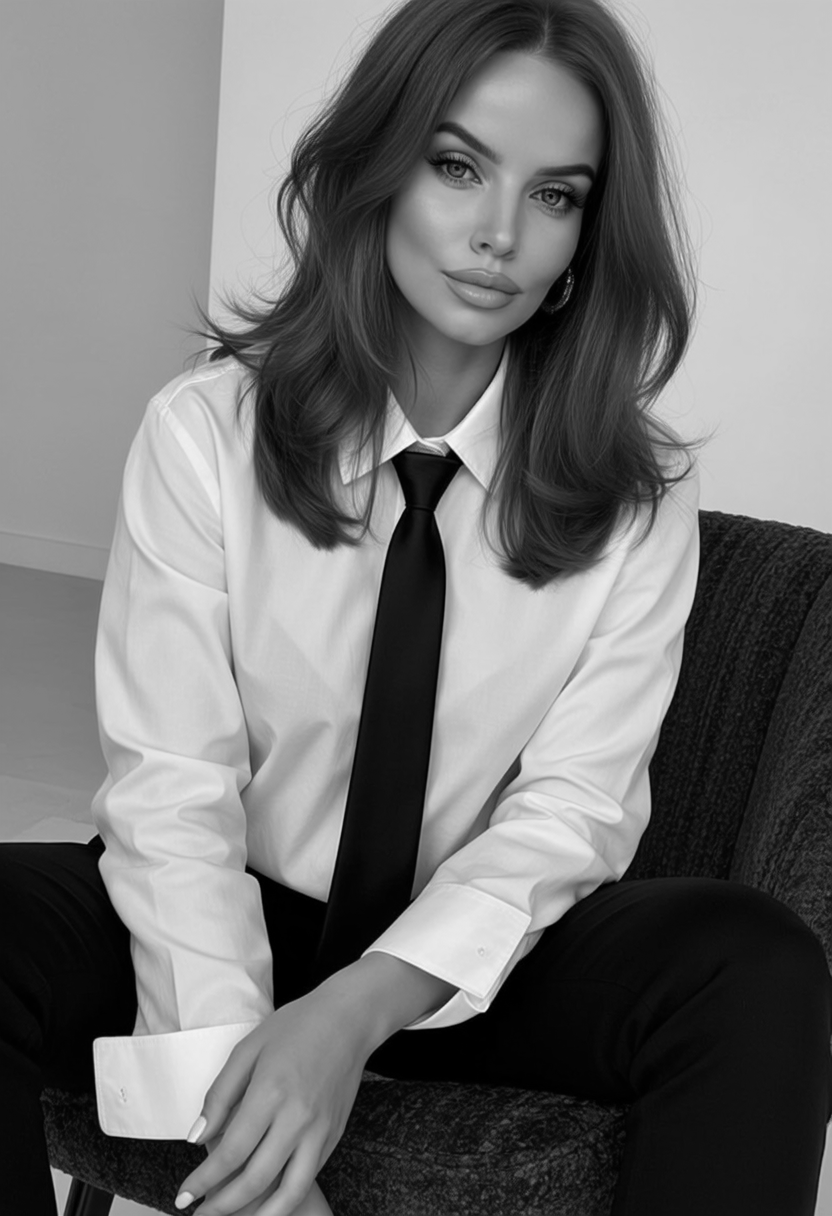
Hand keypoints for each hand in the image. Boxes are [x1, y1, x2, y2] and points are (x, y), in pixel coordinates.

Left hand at [174, 982, 371, 1214]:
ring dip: (259, 1215)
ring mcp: (321, 1131)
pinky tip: (265, 1198)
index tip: (184, 1195)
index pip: (231, 1153)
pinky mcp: (335, 1136)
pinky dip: (284, 1198)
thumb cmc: (296, 1027)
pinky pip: (308, 1177)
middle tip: (201, 1214)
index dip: (203, 1181)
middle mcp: (298, 1118)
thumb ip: (220, 1096)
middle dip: (222, 1206)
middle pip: (256, 1181)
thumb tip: (196, 1138)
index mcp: (271, 1093)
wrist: (349, 1019)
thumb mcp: (247, 1049)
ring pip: (289, 1193)